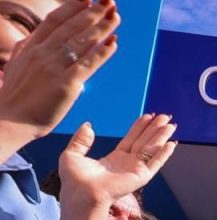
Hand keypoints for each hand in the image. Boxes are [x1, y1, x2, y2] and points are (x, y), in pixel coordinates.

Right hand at [0, 1, 119, 139]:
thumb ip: (25, 50)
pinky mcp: (66, 83)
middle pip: (71, 26)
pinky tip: (114, 43)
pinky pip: (88, 63)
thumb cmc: (14, 97)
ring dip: (101, 27)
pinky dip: (102, 52)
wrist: (9, 120)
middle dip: (92, 11)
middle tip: (109, 1)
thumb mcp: (15, 65)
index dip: (72, 7)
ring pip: (82, 41)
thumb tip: (32, 39)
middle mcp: (42, 53)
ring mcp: (54, 67)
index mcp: (30, 47)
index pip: (54, 21)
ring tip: (115, 16)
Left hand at [59, 113, 177, 209]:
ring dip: (162, 136)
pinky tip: (172, 143)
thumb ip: (80, 140)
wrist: (82, 194)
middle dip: (155, 129)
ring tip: (171, 124)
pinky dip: (164, 153)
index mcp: (114, 160)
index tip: (148, 116)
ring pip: (152, 149)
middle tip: (165, 116)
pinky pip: (155, 163)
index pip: (131, 140)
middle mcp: (127, 164)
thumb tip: (88, 125)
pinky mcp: (141, 176)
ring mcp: (135, 170)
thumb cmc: (75, 180)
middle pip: (144, 142)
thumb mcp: (72, 155)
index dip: (140, 128)